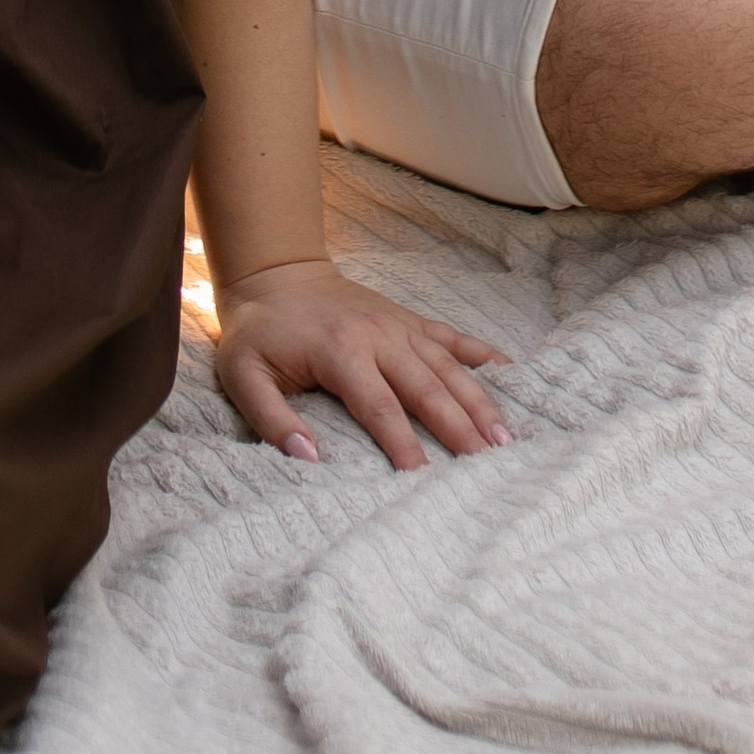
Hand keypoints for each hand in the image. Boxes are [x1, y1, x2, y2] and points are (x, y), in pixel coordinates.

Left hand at [211, 259, 509, 469]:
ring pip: (448, 366)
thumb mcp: (243, 376)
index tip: (425, 479)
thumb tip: (307, 459)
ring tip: (504, 438)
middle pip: (427, 387)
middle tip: (487, 464)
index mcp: (341, 352)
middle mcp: (379, 335)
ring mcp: (398, 324)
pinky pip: (451, 335)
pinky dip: (481, 352)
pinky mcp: (407, 319)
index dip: (403, 444)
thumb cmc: (259, 332)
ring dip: (478, 400)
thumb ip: (271, 419)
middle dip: (459, 427)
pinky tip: (509, 371)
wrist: (275, 274)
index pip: (379, 407)